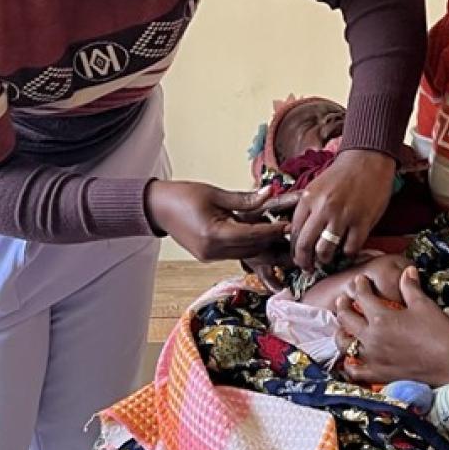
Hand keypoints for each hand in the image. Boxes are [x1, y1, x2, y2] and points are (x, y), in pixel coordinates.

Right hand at [144, 180, 289, 261]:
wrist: (157, 207)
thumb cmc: (182, 195)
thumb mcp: (215, 193)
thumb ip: (244, 199)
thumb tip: (270, 193)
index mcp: (213, 234)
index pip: (252, 235)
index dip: (273, 230)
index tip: (290, 225)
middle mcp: (212, 250)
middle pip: (251, 248)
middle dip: (272, 240)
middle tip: (292, 232)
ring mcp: (210, 256)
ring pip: (245, 253)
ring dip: (262, 244)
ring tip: (280, 235)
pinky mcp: (209, 255)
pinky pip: (235, 252)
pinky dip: (249, 245)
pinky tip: (261, 237)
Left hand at [291, 148, 394, 270]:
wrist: (367, 159)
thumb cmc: (341, 174)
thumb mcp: (316, 187)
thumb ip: (306, 208)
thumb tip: (297, 233)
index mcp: (308, 199)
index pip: (294, 232)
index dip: (294, 250)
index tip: (298, 257)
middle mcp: (323, 209)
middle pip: (305, 245)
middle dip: (304, 261)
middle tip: (308, 267)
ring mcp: (343, 216)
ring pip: (325, 250)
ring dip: (324, 259)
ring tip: (327, 259)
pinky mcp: (362, 222)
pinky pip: (350, 248)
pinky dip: (347, 253)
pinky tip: (347, 249)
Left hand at [334, 266, 448, 386]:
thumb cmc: (439, 332)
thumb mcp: (423, 304)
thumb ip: (410, 287)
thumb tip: (407, 270)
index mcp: (382, 317)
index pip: (363, 297)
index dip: (360, 286)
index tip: (361, 281)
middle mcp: (372, 338)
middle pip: (347, 319)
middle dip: (342, 306)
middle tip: (342, 300)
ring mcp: (374, 358)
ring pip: (345, 345)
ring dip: (340, 334)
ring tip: (341, 328)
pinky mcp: (380, 375)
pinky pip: (355, 372)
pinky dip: (349, 366)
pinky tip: (349, 361)